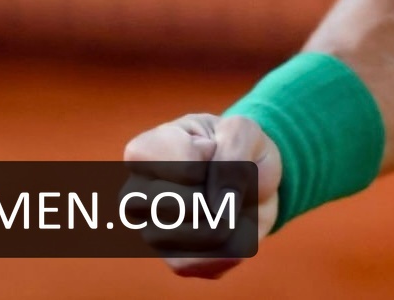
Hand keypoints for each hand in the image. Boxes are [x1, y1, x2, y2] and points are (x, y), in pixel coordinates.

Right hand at [123, 112, 282, 278]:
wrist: (257, 180)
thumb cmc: (239, 148)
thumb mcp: (245, 130)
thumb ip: (233, 152)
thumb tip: (217, 206)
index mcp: (146, 151)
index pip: (174, 162)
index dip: (209, 157)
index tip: (213, 148)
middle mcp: (136, 193)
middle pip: (177, 205)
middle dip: (217, 193)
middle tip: (223, 180)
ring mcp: (150, 229)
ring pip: (186, 238)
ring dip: (224, 221)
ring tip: (228, 203)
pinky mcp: (173, 259)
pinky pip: (198, 263)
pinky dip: (230, 245)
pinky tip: (234, 227)